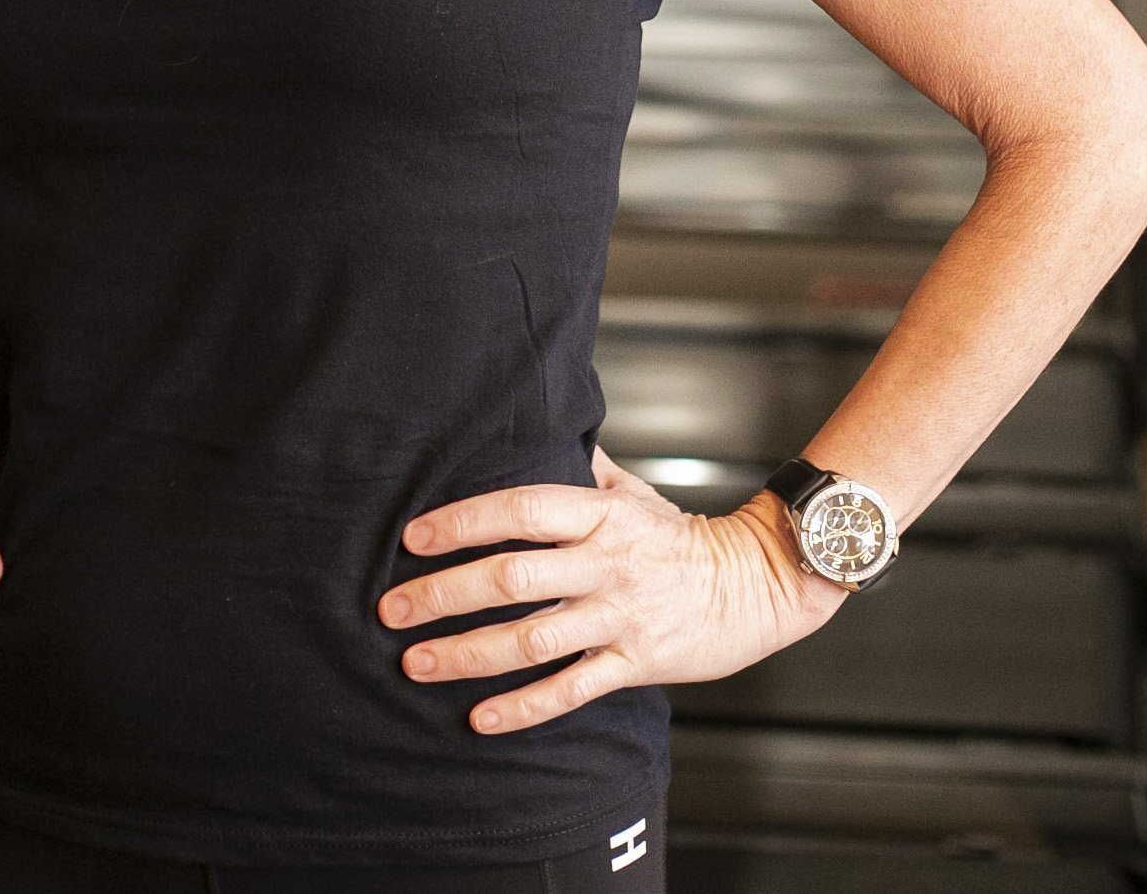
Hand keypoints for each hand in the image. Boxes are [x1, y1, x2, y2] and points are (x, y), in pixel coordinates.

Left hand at [375, 440, 848, 733]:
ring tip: (416, 663)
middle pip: (511, 579)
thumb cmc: (680, 536)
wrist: (756, 585)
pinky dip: (523, 708)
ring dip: (467, 654)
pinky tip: (479, 718)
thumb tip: (542, 428)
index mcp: (599, 515)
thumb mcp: (632, 492)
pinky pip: (570, 689)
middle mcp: (605, 564)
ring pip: (531, 639)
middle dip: (443, 596)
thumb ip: (582, 469)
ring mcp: (619, 618)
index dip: (462, 523)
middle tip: (390, 610)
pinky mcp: (636, 665)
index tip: (412, 539)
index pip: (519, 511)